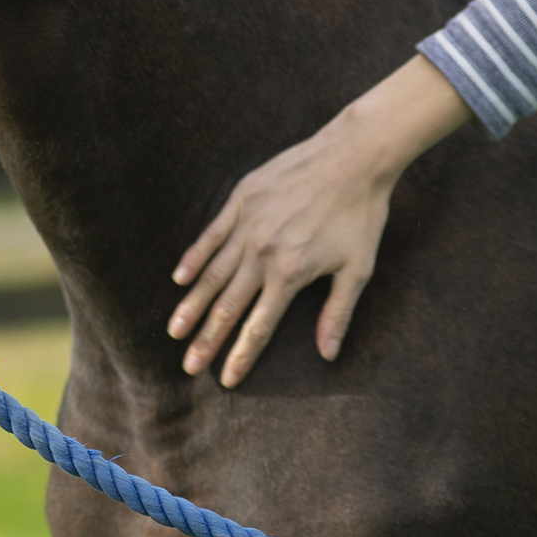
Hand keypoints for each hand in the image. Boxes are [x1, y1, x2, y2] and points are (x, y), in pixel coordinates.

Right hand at [166, 53, 470, 386]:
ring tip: (176, 329)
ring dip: (192, 304)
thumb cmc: (360, 216)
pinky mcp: (240, 200)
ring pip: (212, 274)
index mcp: (291, 274)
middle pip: (228, 306)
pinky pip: (210, 236)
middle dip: (207, 339)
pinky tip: (180, 277)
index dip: (240, 355)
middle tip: (189, 366)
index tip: (226, 379)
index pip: (259, 326)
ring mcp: (247, 225)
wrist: (352, 157)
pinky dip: (194, 258)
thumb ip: (337, 313)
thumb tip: (328, 355)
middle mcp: (262, 253)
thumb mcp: (358, 269)